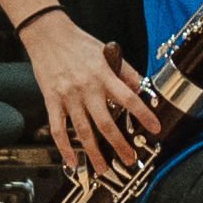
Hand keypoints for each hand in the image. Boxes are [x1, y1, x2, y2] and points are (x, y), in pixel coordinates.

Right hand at [29, 18, 158, 180]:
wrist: (48, 34)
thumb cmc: (79, 43)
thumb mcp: (107, 52)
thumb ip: (125, 71)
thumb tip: (141, 88)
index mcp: (104, 75)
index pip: (129, 98)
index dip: (144, 114)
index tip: (155, 128)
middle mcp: (87, 88)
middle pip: (105, 122)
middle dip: (119, 144)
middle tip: (129, 160)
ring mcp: (68, 97)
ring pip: (83, 131)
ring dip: (93, 152)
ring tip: (103, 168)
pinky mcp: (51, 101)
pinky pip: (57, 128)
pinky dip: (64, 147)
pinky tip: (71, 160)